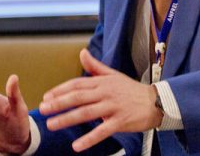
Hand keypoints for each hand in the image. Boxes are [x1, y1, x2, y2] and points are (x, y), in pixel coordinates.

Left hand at [39, 49, 161, 151]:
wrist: (156, 102)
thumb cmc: (131, 90)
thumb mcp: (113, 75)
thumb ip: (95, 66)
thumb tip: (82, 53)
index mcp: (102, 82)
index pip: (76, 84)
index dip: (60, 90)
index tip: (46, 97)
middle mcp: (105, 93)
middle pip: (78, 97)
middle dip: (58, 103)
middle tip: (43, 109)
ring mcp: (113, 107)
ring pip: (86, 113)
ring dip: (67, 119)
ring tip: (52, 125)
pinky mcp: (120, 121)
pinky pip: (102, 131)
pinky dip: (89, 139)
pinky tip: (77, 146)